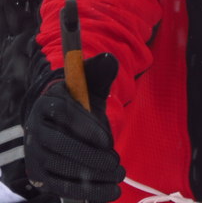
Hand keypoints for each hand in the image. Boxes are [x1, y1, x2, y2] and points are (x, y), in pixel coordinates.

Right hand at [24, 53, 125, 201]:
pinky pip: (61, 186)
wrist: (60, 118)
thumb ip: (100, 70)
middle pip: (64, 147)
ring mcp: (36, 154)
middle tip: (118, 165)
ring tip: (118, 179)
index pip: (65, 115)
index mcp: (49, 102)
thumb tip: (110, 59)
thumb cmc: (81, 99)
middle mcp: (37, 129)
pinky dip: (85, 193)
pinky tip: (107, 194)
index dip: (87, 128)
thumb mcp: (90, 82)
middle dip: (94, 158)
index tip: (107, 141)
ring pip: (63, 169)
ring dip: (92, 178)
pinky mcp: (40, 174)